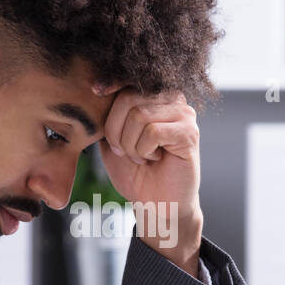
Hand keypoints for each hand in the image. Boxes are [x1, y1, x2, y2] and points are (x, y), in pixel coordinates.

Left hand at [95, 85, 203, 275]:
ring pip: (140, 115)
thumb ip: (106, 116)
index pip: (129, 79)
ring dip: (130, 144)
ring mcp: (184, 115)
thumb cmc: (136, 173)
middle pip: (129, 97)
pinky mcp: (189, 134)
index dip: (111, 83)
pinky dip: (144, 150)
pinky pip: (153, 132)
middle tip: (123, 150)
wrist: (157, 205)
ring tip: (141, 157)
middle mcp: (173, 99)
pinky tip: (153, 159)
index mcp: (154, 97)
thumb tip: (95, 90)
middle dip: (115, 129)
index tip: (95, 91)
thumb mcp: (111, 141)